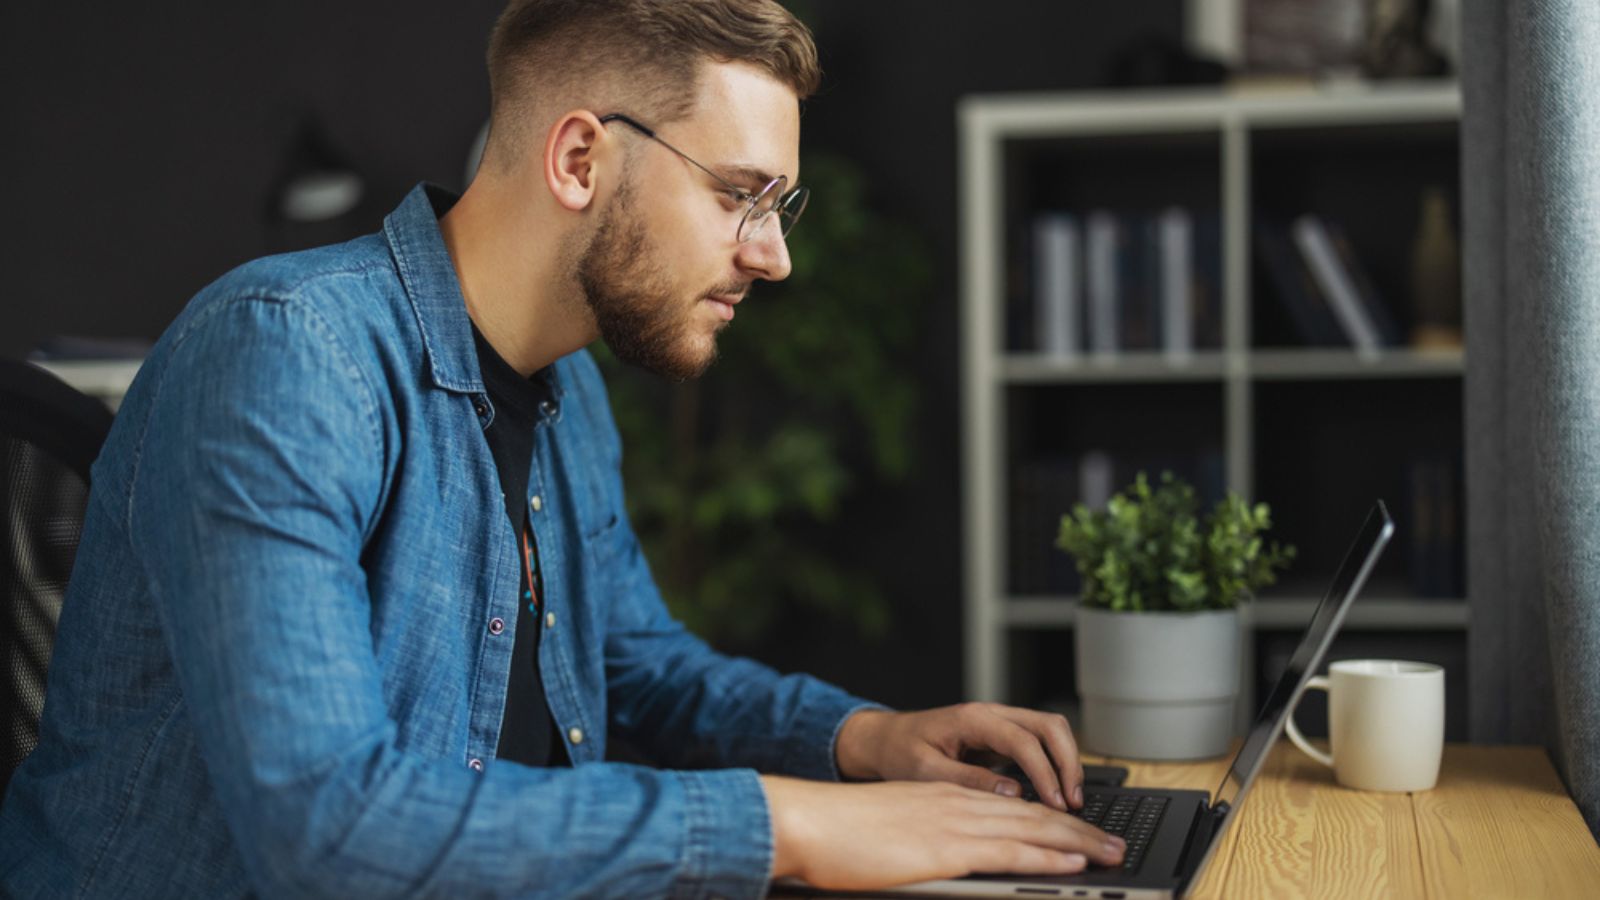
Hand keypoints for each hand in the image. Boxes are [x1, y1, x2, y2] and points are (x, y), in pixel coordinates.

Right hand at [761, 776, 1124, 890]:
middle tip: (1116, 845)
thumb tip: (942, 860)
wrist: (807, 821)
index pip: (1011, 808)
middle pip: (1033, 814)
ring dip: (1077, 842)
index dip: (1053, 822)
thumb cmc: (836, 834)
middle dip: (1079, 831)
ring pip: (1031, 828)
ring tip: (1111, 853)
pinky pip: (1008, 848)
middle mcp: (955, 803)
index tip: (1082, 835)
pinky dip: (1045, 854)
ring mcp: (953, 822)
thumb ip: (923, 840)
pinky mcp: (945, 846)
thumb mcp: (890, 831)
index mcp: (942, 798)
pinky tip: (1072, 861)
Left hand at [835, 704, 1084, 811]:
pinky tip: (1054, 791)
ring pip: (1049, 730)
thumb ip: (967, 780)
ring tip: (1069, 798)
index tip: (1055, 803)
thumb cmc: (900, 751)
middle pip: (1049, 725)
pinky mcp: (1000, 735)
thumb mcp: (925, 771)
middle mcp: (991, 713)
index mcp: (972, 718)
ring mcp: (998, 722)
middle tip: (1073, 801)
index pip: (1023, 740)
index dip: (1045, 772)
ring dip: (1065, 761)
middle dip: (1068, 762)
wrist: (885, 739)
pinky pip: (1038, 742)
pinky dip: (1053, 762)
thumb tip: (1012, 792)